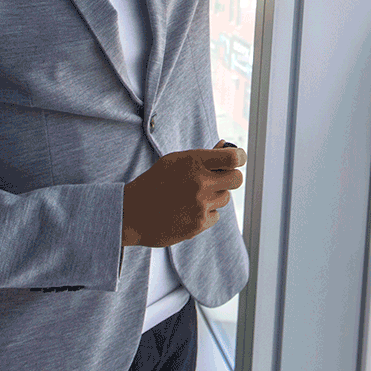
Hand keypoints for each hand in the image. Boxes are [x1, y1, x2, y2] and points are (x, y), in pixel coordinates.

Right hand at [121, 141, 245, 247]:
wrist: (131, 213)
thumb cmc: (155, 182)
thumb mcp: (176, 161)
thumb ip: (203, 156)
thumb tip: (226, 146)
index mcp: (194, 162)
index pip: (233, 158)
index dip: (239, 158)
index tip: (236, 160)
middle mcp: (200, 182)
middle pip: (236, 179)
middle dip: (231, 178)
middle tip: (220, 179)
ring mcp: (200, 204)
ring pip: (225, 198)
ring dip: (214, 197)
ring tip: (192, 197)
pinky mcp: (198, 224)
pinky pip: (215, 216)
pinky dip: (206, 214)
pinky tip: (187, 211)